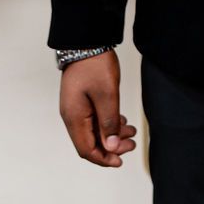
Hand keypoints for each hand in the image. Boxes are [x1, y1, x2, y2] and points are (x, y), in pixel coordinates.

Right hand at [59, 51, 135, 168]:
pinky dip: (108, 124)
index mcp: (74, 118)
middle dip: (111, 147)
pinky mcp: (82, 100)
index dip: (103, 158)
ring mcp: (76, 108)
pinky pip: (94, 119)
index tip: (120, 161)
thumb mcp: (107, 95)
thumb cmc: (94, 66)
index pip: (86, 149)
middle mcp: (72, 116)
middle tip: (132, 144)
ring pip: (94, 130)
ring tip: (132, 132)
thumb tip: (111, 147)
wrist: (86, 41)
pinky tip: (122, 121)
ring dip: (112, 135)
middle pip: (90, 142)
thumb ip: (109, 123)